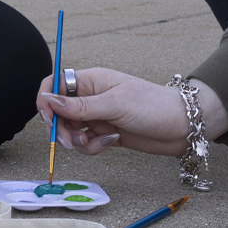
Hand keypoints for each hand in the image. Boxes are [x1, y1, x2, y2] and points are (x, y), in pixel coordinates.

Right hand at [36, 68, 200, 157]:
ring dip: (76, 141)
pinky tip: (110, 142)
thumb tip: (48, 100)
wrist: (182, 126)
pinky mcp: (104, 134)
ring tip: (93, 143)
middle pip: (58, 112)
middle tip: (71, 140)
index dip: (46, 100)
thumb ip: (80, 106)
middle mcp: (90, 97)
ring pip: (70, 130)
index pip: (55, 84)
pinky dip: (92, 147)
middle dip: (60, 128)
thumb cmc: (153, 105)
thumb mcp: (115, 104)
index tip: (48, 118)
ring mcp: (97, 116)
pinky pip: (85, 143)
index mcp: (90, 80)